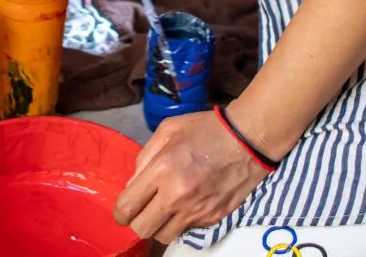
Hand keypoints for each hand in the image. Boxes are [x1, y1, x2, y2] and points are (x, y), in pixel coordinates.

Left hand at [113, 110, 269, 244]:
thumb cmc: (205, 129)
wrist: (246, 140)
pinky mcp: (211, 219)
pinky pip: (186, 231)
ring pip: (163, 236)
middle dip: (137, 221)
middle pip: (142, 229)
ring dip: (160, 225)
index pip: (127, 207)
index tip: (124, 208)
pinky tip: (187, 203)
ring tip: (166, 207)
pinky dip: (181, 221)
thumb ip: (145, 156)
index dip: (120, 212)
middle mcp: (176, 195)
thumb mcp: (168, 129)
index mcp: (161, 169)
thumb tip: (134, 183)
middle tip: (143, 209)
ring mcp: (195, 211)